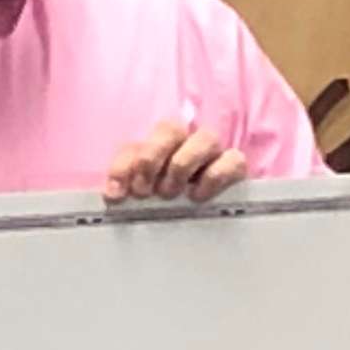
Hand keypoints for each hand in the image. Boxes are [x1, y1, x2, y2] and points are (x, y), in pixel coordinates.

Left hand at [105, 120, 247, 206]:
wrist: (210, 221)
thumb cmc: (172, 202)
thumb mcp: (146, 194)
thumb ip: (128, 187)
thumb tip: (114, 193)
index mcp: (156, 148)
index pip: (136, 145)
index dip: (123, 166)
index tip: (116, 193)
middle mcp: (186, 140)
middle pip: (170, 128)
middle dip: (151, 158)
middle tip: (145, 191)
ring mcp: (213, 151)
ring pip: (205, 138)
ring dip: (182, 165)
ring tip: (169, 193)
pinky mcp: (235, 166)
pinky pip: (232, 160)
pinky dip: (213, 177)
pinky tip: (197, 196)